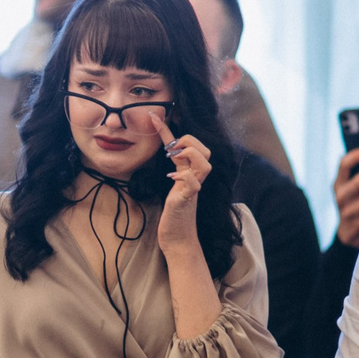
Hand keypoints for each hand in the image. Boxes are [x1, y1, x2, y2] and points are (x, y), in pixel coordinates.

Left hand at [149, 115, 211, 257]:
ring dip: (190, 155)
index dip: (168, 129)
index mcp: (190, 174)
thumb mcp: (174, 187)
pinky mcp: (186, 202)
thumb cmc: (175, 216)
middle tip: (170, 149)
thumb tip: (169, 152)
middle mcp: (194, 180)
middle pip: (205, 151)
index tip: (153, 117)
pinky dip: (184, 177)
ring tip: (174, 158)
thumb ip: (177, 170)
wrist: (178, 240)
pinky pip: (193, 185)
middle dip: (189, 142)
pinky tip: (171, 178)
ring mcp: (193, 190)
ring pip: (204, 164)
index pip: (186, 146)